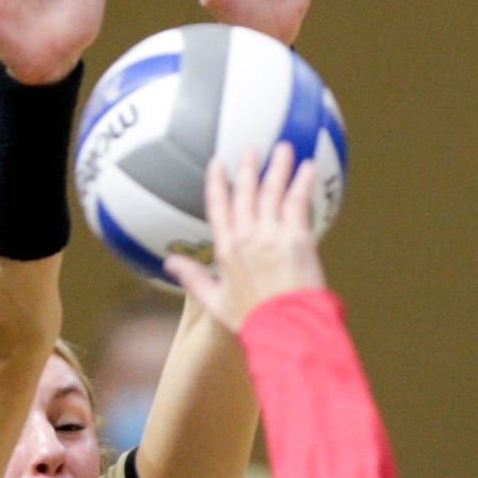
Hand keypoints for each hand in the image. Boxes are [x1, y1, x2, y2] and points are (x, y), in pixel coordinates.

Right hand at [163, 144, 323, 332]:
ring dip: (278, 167)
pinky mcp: (296, 238)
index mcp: (226, 250)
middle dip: (248, 168)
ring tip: (284, 148)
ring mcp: (271, 235)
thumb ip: (193, 278)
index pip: (218, 208)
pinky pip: (298, 202)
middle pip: (246, 193)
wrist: (283, 328)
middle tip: (252, 149)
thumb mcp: (216, 301)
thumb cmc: (252, 320)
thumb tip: (169, 264)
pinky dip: (302, 183)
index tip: (217, 163)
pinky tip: (308, 167)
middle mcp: (246, 237)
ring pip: (272, 191)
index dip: (217, 183)